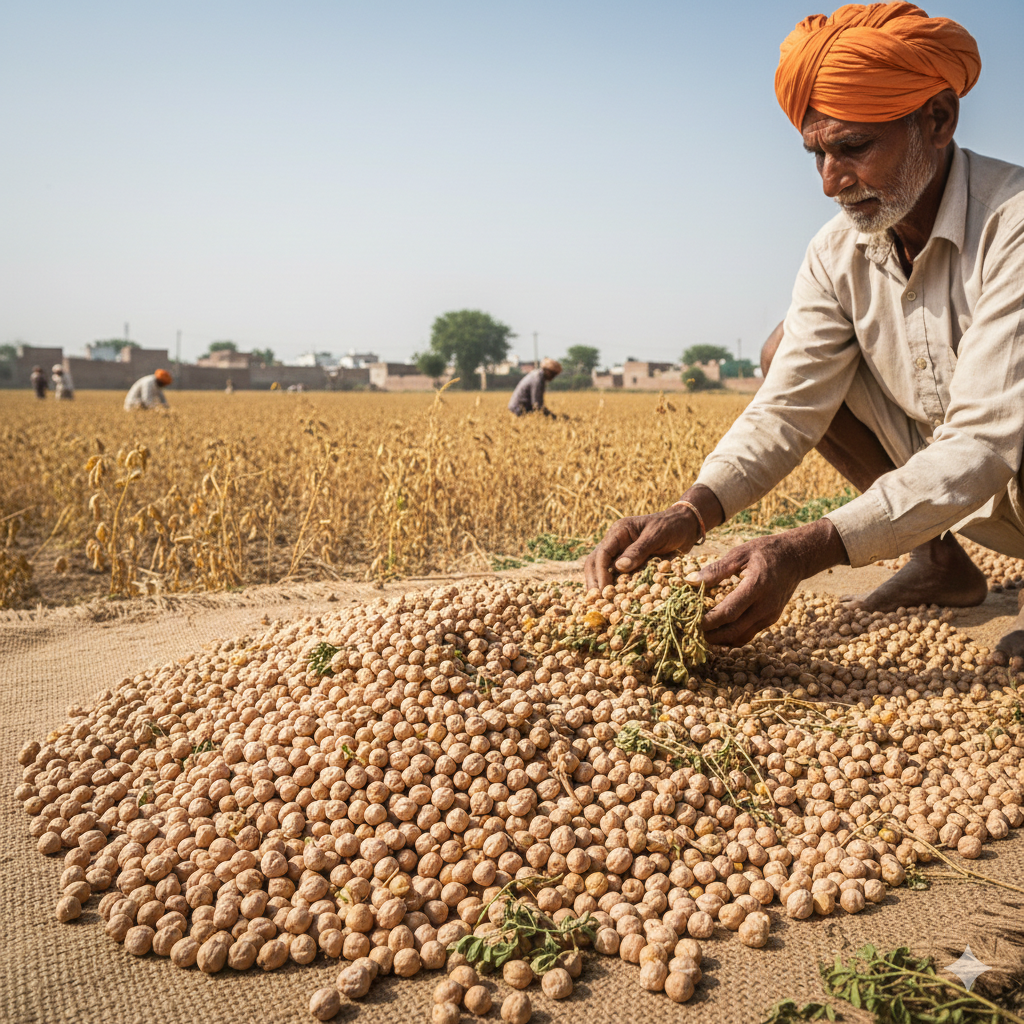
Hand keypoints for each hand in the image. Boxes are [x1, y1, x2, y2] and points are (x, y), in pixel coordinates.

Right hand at [584, 506, 699, 591]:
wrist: (686, 526)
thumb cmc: (672, 526)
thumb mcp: (656, 536)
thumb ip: (639, 550)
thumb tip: (619, 567)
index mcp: (619, 531)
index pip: (602, 553)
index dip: (600, 573)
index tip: (603, 591)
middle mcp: (616, 541)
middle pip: (595, 562)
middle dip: (593, 581)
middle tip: (595, 601)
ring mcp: (622, 552)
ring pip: (603, 569)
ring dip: (600, 585)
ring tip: (600, 603)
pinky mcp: (630, 561)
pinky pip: (617, 574)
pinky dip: (614, 586)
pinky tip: (614, 599)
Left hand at [686, 520, 846, 645]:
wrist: (797, 558)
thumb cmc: (766, 551)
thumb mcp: (740, 553)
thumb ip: (716, 569)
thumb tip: (690, 580)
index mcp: (757, 586)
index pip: (729, 612)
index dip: (709, 620)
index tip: (692, 619)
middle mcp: (766, 605)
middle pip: (735, 630)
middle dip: (712, 635)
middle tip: (692, 631)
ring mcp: (770, 615)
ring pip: (742, 637)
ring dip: (721, 640)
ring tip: (702, 634)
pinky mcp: (771, 619)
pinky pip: (749, 634)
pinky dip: (732, 637)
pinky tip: (718, 632)